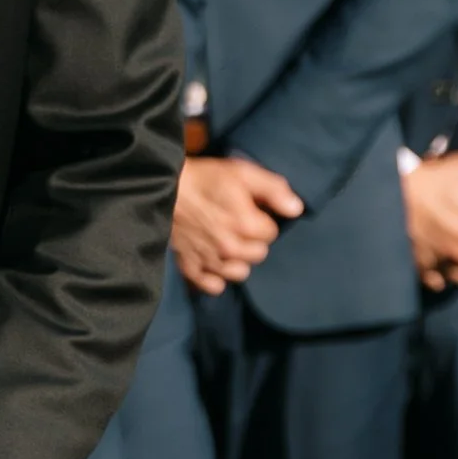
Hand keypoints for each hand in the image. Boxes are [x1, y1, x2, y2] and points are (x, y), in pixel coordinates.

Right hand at [173, 152, 304, 294]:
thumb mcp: (242, 172)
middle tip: (237, 223)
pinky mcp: (190, 267)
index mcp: (247, 226)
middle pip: (258, 255)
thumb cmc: (204, 177)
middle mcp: (230, 250)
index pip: (272, 233)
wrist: (161, 187)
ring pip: (239, 272)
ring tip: (226, 242)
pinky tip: (213, 260)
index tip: (250, 209)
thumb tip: (297, 209)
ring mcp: (210, 262)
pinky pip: (213, 286)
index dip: (263, 219)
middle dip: (252, 240)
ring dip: (237, 260)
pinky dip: (215, 277)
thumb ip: (273, 189)